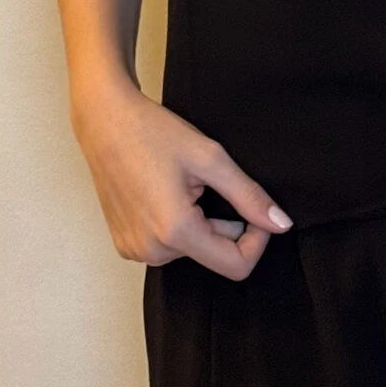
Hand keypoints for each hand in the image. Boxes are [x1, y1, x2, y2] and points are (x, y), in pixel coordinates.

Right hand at [72, 80, 291, 278]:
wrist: (104, 120)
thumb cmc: (152, 132)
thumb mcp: (210, 158)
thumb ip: (249, 196)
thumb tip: (281, 225)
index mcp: (175, 232)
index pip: (236, 266)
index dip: (256, 240)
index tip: (252, 209)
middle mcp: (151, 251)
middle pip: (212, 255)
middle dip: (222, 223)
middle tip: (206, 183)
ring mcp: (134, 250)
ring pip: (191, 249)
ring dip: (198, 222)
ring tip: (181, 184)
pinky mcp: (124, 244)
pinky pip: (166, 245)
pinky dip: (175, 224)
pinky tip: (163, 192)